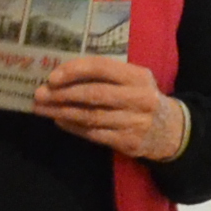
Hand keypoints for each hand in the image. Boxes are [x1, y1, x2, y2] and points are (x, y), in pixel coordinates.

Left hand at [33, 55, 182, 161]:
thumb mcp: (133, 81)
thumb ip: (106, 76)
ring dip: (62, 112)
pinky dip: (74, 127)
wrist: (171, 130)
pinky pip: (95, 134)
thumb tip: (62, 75)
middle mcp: (139, 97)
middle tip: (39, 95)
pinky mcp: (129, 142)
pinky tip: (60, 121)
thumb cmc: (142, 99)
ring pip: (91, 116)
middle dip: (62, 94)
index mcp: (138, 76)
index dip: (74, 71)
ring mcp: (135, 122)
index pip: (101, 68)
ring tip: (42, 109)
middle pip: (94, 94)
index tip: (52, 77)